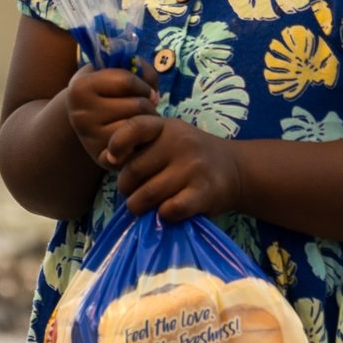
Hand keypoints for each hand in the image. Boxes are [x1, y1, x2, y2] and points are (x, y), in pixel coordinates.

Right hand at [65, 63, 157, 165]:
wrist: (85, 118)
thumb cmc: (106, 90)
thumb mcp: (114, 69)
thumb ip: (139, 69)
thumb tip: (154, 96)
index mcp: (79, 88)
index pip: (126, 81)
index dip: (143, 84)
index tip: (145, 90)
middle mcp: (81, 115)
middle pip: (136, 105)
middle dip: (148, 104)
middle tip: (145, 108)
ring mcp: (90, 139)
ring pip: (137, 127)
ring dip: (148, 122)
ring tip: (141, 119)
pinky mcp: (102, 158)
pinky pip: (134, 148)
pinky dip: (141, 142)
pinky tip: (137, 137)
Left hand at [107, 113, 242, 221]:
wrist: (235, 169)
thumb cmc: (189, 157)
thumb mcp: (166, 140)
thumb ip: (138, 146)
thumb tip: (107, 159)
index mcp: (167, 127)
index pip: (135, 127)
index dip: (117, 143)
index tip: (113, 159)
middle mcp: (182, 143)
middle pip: (135, 170)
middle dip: (126, 186)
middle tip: (132, 192)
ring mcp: (194, 168)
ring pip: (148, 194)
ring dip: (139, 206)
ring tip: (143, 205)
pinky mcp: (204, 193)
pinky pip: (170, 209)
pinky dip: (163, 215)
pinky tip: (167, 210)